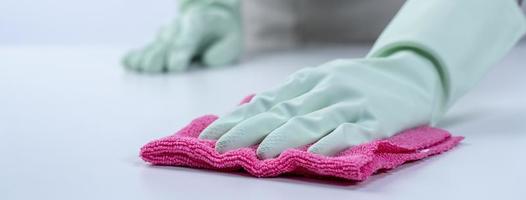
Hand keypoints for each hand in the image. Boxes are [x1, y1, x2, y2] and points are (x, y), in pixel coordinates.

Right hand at [123, 1, 241, 72]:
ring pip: (155, 46)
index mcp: (199, 22)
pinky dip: (137, 56)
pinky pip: (146, 49)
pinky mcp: (159, 44)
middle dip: (160, 56)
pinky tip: (127, 63)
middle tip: (153, 68)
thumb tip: (207, 59)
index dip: (181, 52)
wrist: (211, 18)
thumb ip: (223, 50)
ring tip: (140, 68)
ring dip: (147, 57)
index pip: (188, 37)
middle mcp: (178, 26)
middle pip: (167, 43)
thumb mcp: (233, 39)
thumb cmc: (223, 34)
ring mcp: (167, 34)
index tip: (175, 67)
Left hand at [199, 51, 441, 158]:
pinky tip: (312, 156)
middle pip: (281, 111)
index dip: (236, 118)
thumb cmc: (357, 82)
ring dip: (282, 138)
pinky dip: (330, 143)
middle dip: (247, 130)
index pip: (265, 100)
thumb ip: (293, 98)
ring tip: (257, 155)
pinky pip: (350, 132)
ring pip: (311, 121)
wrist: (410, 73)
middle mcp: (324, 88)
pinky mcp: (376, 120)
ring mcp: (350, 103)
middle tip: (219, 148)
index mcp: (307, 80)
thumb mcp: (322, 82)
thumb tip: (250, 115)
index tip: (209, 134)